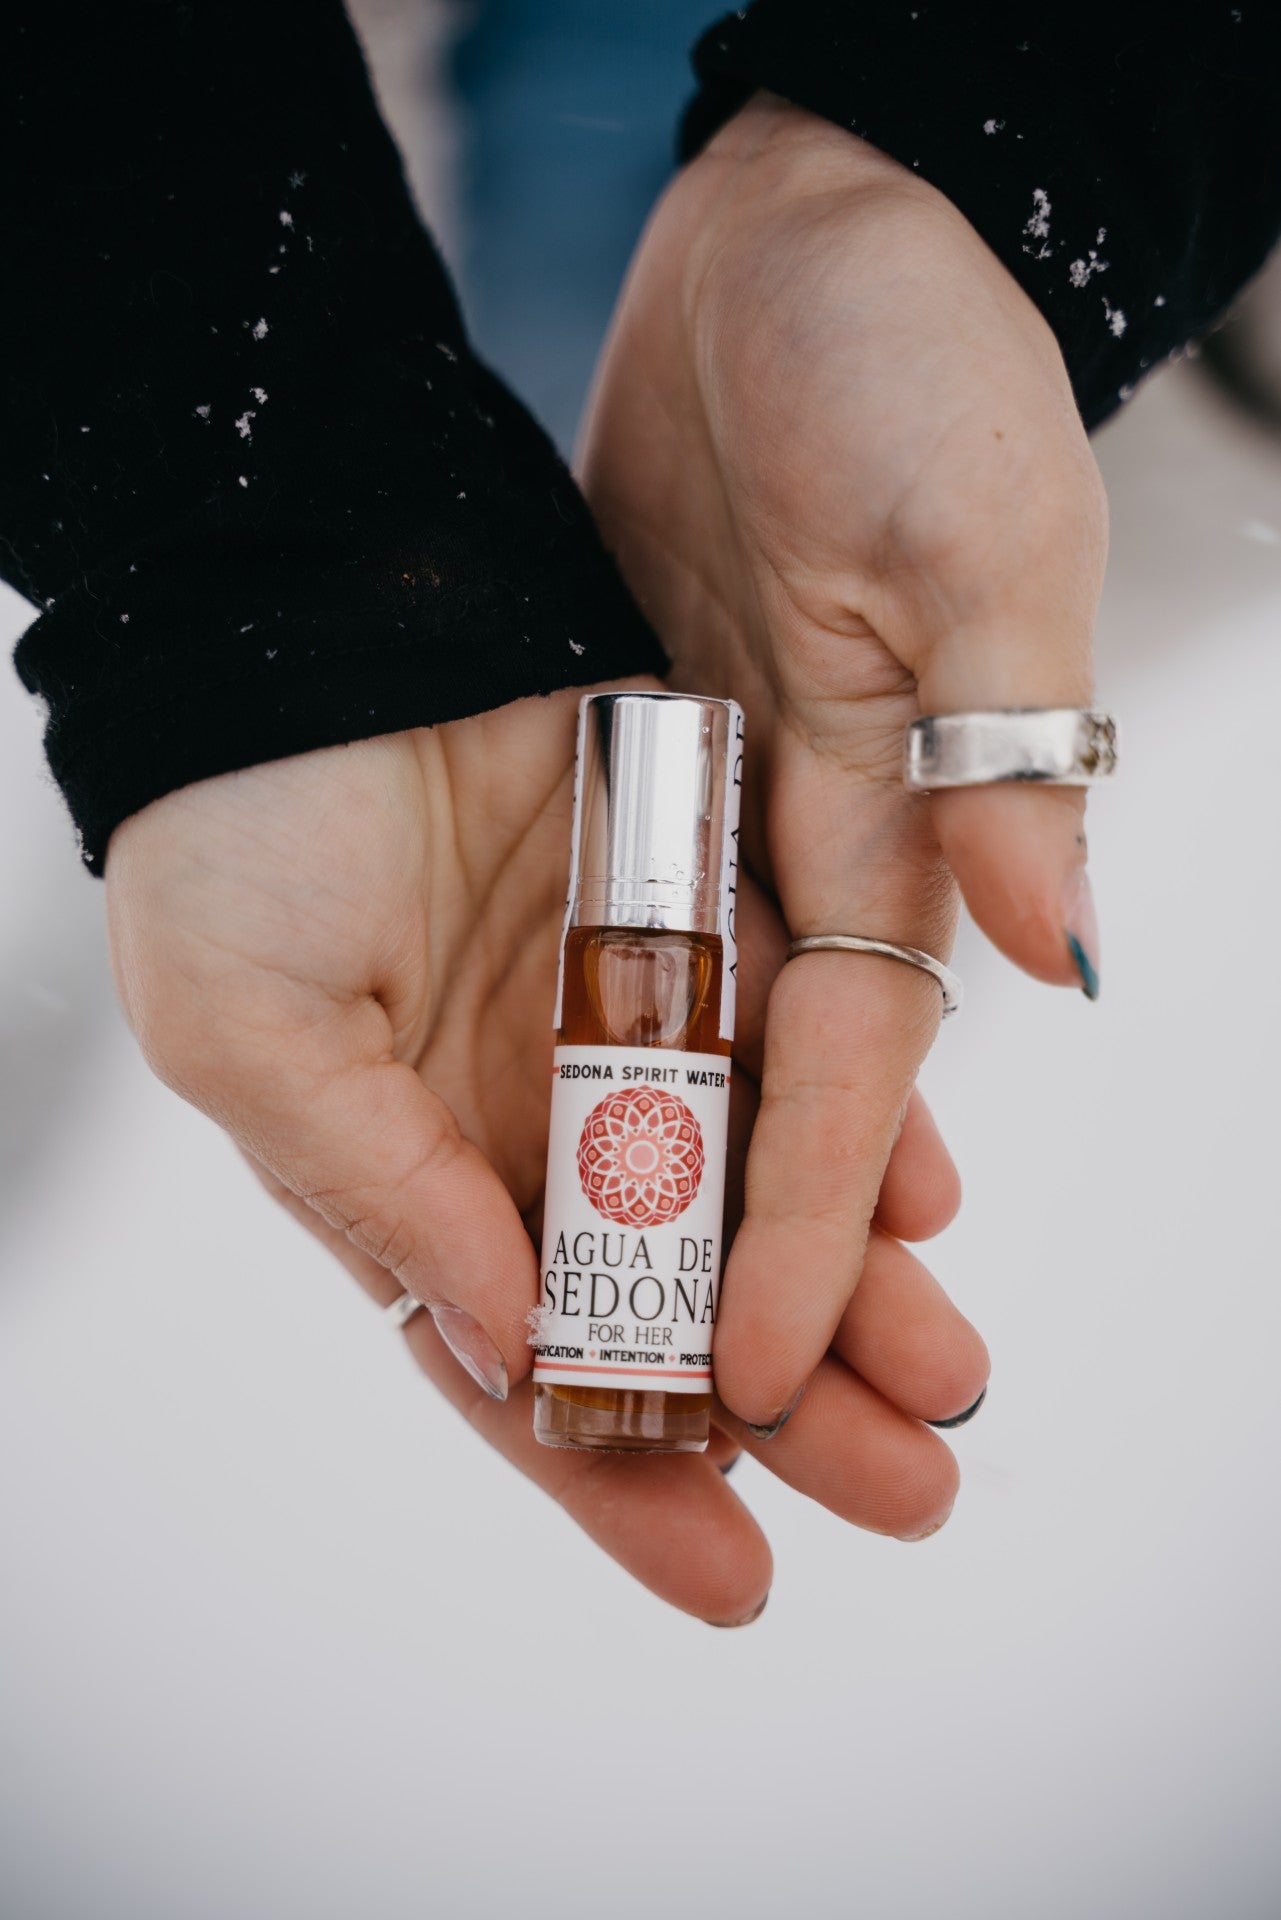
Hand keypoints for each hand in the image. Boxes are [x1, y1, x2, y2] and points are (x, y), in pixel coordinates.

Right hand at [107, 687, 981, 1623]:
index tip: (737, 1579)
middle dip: (785, 1406)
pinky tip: (920, 1195)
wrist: (310, 618)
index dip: (623, 1478)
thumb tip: (506, 1333)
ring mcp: (613, 1024)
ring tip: (945, 1374)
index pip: (524, 1362)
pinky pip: (789, 1041)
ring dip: (847, 1287)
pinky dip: (850, 1123)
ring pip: (751, 1190)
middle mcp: (522, 1120)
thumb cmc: (234, 837)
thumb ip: (382, 1186)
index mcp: (409, 1174)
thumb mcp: (256, 1037)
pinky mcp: (689, 921)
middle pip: (671, 1299)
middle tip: (902, 1488)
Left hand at [580, 94, 1105, 1433]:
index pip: (858, 1071)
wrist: (808, 240)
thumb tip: (1070, 951)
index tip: (781, 1371)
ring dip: (696, 1209)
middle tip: (788, 1461)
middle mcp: (822, 846)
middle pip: (792, 1109)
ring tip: (675, 1367)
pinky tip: (585, 1157)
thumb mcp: (978, 540)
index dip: (825, 1225)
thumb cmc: (913, 360)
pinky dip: (614, 1060)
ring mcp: (727, 811)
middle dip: (794, 1281)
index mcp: (911, 820)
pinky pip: (621, 943)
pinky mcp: (644, 755)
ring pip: (703, 1058)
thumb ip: (1008, 743)